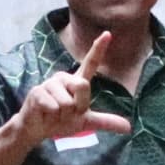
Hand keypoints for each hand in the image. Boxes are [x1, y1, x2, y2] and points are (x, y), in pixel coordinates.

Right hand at [13, 27, 140, 149]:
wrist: (37, 130)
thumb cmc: (60, 121)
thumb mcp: (85, 123)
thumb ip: (105, 122)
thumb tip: (128, 128)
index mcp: (77, 82)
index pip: (90, 63)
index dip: (99, 49)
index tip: (108, 34)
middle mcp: (64, 78)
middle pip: (83, 86)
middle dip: (78, 106)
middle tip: (67, 112)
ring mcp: (50, 83)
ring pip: (67, 102)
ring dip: (63, 115)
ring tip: (54, 113)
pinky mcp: (38, 91)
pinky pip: (54, 107)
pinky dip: (52, 116)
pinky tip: (45, 113)